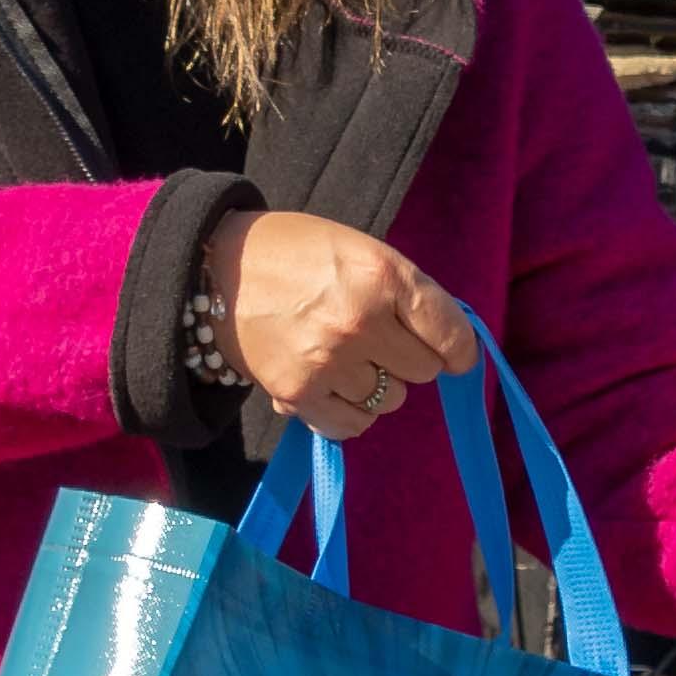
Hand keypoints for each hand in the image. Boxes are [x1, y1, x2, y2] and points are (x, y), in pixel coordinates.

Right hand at [212, 211, 473, 442]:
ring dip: (377, 384)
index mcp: (383, 275)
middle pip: (424, 371)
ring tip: (346, 357)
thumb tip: (449, 348)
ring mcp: (328, 361)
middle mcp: (360, 321)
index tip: (455, 355)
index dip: (459, 349)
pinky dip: (351, 411)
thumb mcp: (361, 251)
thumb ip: (406, 294)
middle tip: (380, 341)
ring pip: (390, 399)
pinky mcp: (297, 393)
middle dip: (409, 358)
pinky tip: (335, 386)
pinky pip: (352, 424)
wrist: (216, 267)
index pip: (450, 332)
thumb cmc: (297, 253)